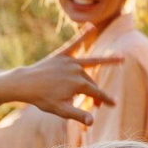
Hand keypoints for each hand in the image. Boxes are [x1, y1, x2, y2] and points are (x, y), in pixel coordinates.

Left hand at [0, 26, 120, 123]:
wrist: (25, 83)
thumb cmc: (43, 99)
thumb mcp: (61, 110)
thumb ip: (78, 114)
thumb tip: (92, 122)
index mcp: (79, 85)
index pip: (97, 93)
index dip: (105, 100)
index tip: (114, 105)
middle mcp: (77, 70)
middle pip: (92, 82)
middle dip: (96, 93)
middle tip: (96, 105)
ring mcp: (70, 61)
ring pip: (92, 61)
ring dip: (107, 60)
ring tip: (122, 57)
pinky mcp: (62, 54)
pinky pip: (75, 43)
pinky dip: (82, 35)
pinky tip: (91, 25)